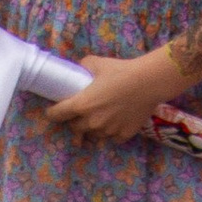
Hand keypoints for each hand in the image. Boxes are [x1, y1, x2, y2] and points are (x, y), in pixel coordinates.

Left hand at [45, 53, 168, 142]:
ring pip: (94, 135)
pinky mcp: (123, 135)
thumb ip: (84, 66)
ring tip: (102, 117)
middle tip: (82, 114)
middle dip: (75, 121)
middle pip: (75, 128)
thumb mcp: (97, 63)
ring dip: (94, 128)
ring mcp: (107, 130)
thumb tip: (81, 67)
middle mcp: (92, 122)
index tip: (52, 113)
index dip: (52, 114)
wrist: (149, 82)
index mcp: (81, 104)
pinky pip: (112, 138)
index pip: (57, 115)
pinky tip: (117, 122)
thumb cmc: (121, 71)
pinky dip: (112, 132)